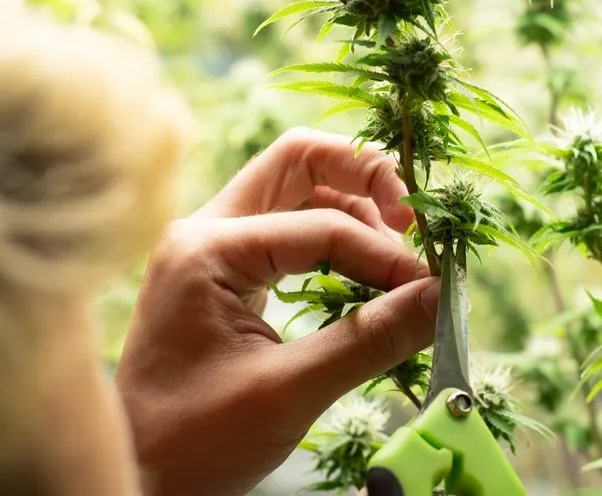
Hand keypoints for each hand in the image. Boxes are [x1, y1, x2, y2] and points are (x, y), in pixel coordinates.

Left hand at [115, 128, 438, 495]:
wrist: (136, 479)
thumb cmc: (194, 442)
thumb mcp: (289, 392)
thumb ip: (370, 340)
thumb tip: (442, 298)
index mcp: (208, 249)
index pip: (323, 225)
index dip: (384, 254)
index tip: (429, 289)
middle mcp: (206, 230)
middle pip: (300, 162)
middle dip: (365, 178)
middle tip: (412, 220)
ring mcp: (212, 247)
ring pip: (297, 189)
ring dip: (354, 208)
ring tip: (394, 256)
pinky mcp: (225, 271)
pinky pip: (290, 228)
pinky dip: (335, 239)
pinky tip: (364, 272)